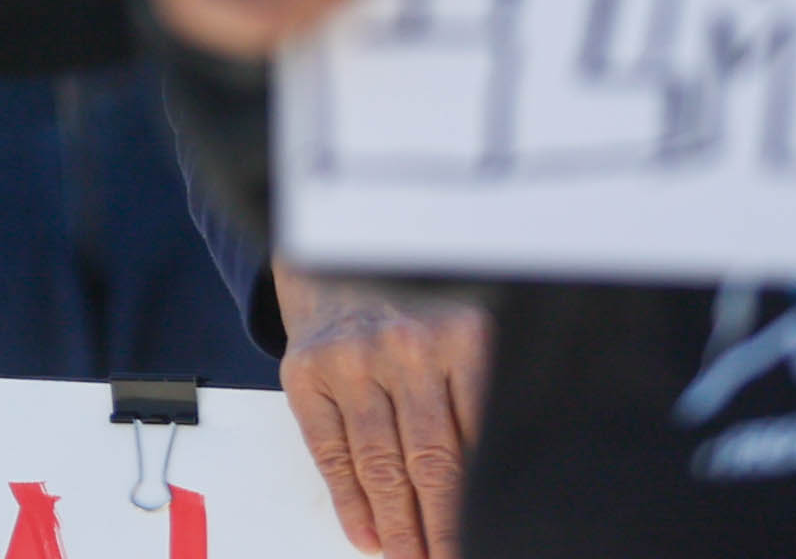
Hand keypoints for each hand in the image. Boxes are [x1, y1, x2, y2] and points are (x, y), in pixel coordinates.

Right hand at [276, 265, 485, 558]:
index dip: (480, 505)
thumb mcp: (464, 340)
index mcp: (462, 336)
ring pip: (380, 466)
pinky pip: (330, 454)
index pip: (476, 443)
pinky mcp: (307, 372)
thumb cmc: (414, 314)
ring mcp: (351, 359)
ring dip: (397, 528)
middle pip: (430, 463)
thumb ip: (477, 402)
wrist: (341, 263)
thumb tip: (489, 490)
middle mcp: (406, 345)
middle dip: (441, 529)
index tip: (483, 541)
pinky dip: (349, 503)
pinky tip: (366, 535)